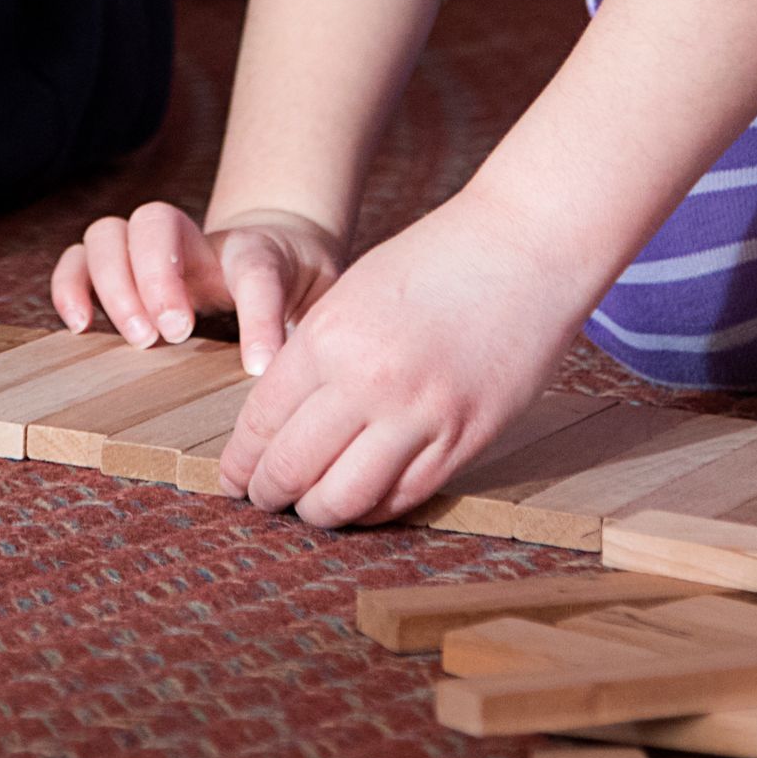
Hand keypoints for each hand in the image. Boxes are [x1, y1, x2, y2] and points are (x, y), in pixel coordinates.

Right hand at [50, 202, 344, 374]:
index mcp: (255, 250)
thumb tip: (293, 378)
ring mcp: (152, 248)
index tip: (257, 368)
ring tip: (141, 340)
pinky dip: (71, 286)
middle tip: (175, 334)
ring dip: (115, 284)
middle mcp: (196, 240)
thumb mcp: (322, 304)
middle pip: (158, 222)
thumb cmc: (298, 284)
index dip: (258, 319)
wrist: (279, 248)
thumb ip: (312, 331)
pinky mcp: (120, 266)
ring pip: (109, 233)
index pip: (256, 270)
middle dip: (157, 278)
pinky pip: (78, 259)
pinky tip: (82, 326)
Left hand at [214, 186, 602, 528]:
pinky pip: (404, 497)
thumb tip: (279, 424)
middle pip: (293, 469)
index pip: (262, 424)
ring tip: (310, 508)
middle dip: (267, 494)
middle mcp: (368, 383)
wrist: (525, 246)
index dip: (241, 463)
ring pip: (345, 499)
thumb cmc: (435, 262)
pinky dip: (373, 509)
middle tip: (262, 499)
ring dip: (317, 512)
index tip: (231, 480)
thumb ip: (314, 357)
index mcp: (328, 338)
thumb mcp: (351, 297)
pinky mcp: (465, 438)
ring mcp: (421, 416)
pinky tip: (361, 501)